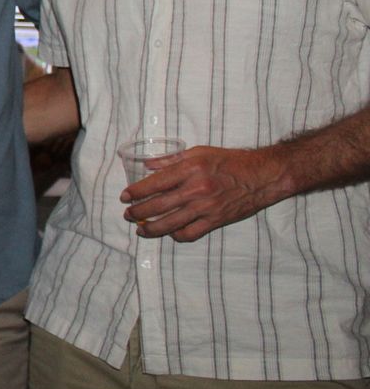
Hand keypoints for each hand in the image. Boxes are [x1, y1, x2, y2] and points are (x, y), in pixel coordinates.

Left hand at [122, 144, 292, 241]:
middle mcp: (196, 189)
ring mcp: (206, 207)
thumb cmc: (231, 161)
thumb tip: (147, 165)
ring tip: (140, 229)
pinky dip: (176, 235)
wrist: (263, 175)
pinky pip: (190, 233)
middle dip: (138, 212)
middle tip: (127, 214)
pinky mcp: (216, 220)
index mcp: (190, 169)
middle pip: (158, 205)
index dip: (136, 192)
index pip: (154, 183)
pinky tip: (169, 233)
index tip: (125, 197)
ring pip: (170, 223)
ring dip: (151, 228)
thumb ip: (171, 159)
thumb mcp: (199, 152)